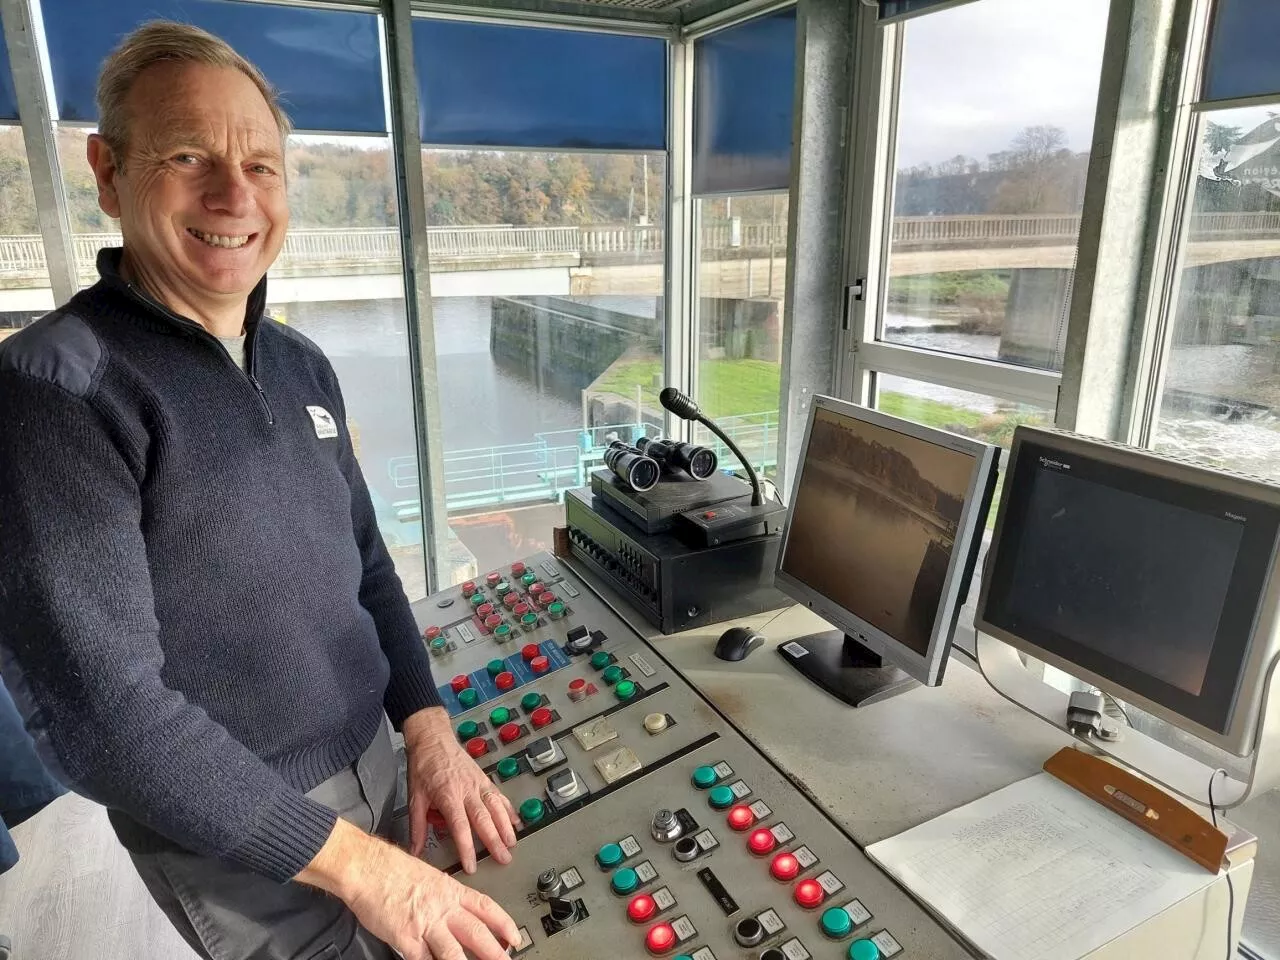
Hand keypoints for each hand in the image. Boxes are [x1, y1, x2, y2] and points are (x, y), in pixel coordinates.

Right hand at [317, 820, 520, 959]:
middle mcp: (442, 907)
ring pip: (454, 953)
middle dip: (495, 953)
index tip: (514, 937)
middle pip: (477, 933)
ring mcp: (425, 924)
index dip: (504, 924)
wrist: (366, 866)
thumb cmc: (391, 869)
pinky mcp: (406, 938)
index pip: (486, 908)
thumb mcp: (429, 876)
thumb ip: (444, 897)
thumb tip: (456, 913)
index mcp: (450, 890)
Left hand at [402, 707, 517, 872]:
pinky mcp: (484, 778)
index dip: (467, 848)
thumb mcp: (415, 797)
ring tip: (512, 843)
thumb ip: (417, 827)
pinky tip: (516, 821)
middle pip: (484, 819)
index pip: (460, 827)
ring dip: (506, 826)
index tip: (471, 866)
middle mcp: (467, 790)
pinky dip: (509, 809)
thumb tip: (415, 851)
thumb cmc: (423, 766)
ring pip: (496, 807)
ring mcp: (478, 783)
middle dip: (495, 841)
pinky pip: (499, 795)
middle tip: (503, 859)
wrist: (433, 739)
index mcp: (448, 796)